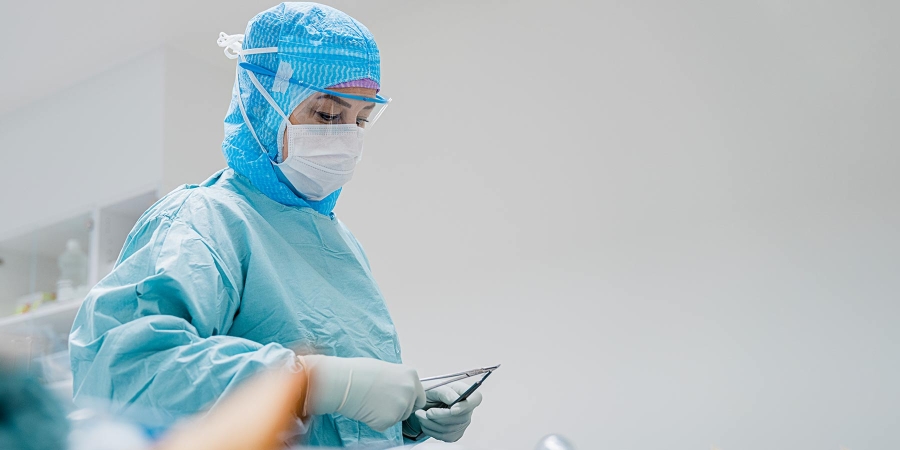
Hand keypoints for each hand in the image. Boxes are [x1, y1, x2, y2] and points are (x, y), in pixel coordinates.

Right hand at [300, 355, 425, 431]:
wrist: (344, 382)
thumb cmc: (359, 372)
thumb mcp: (386, 370)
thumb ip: (398, 382)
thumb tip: (400, 392)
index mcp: (411, 376)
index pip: (420, 397)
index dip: (409, 401)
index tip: (397, 401)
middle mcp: (410, 390)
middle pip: (410, 409)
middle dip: (398, 410)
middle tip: (380, 403)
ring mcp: (402, 406)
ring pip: (397, 418)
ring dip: (386, 415)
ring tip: (371, 402)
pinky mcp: (390, 419)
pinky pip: (384, 426)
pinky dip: (375, 422)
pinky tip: (366, 410)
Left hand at [404, 381, 482, 441]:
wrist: (422, 402)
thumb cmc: (429, 391)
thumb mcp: (434, 387)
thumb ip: (445, 392)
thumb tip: (454, 400)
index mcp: (464, 391)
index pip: (476, 399)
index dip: (466, 406)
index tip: (452, 409)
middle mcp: (467, 408)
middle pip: (462, 417)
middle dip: (440, 416)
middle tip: (425, 412)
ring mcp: (462, 422)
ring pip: (450, 428)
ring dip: (431, 423)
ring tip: (420, 414)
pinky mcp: (455, 433)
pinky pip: (444, 436)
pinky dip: (431, 430)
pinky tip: (425, 422)